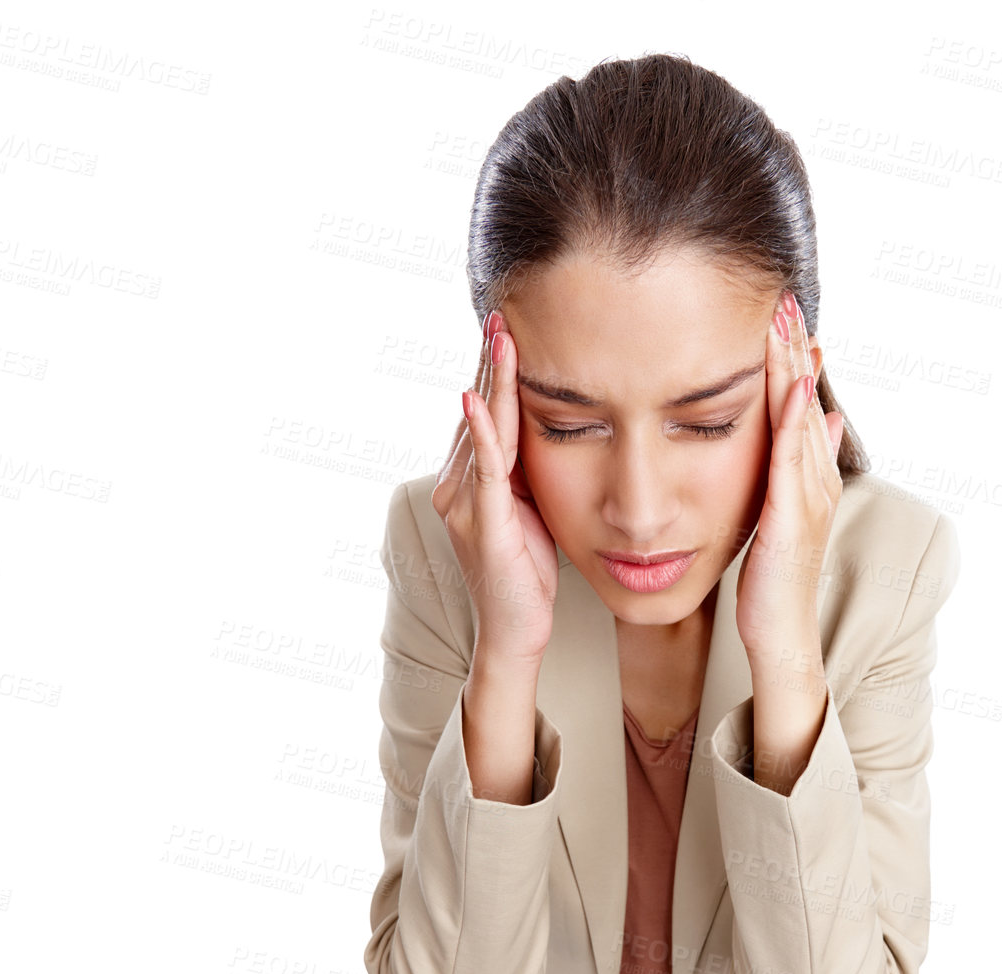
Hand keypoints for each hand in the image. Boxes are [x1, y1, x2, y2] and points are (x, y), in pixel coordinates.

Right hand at [431, 310, 557, 665]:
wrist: (517, 633)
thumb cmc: (527, 576)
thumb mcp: (531, 511)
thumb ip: (525, 473)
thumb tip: (545, 432)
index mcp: (471, 481)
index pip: (484, 414)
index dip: (494, 371)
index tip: (508, 327)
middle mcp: (456, 487)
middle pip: (476, 412)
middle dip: (489, 362)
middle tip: (502, 313)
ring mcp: (464, 506)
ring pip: (480, 431)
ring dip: (490, 382)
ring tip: (500, 337)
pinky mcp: (482, 526)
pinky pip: (484, 471)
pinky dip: (482, 433)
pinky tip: (478, 399)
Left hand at [735, 288, 844, 666]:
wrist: (781, 634)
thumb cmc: (772, 584)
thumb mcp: (780, 517)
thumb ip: (795, 472)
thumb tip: (820, 424)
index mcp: (810, 477)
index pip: (799, 405)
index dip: (791, 358)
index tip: (779, 312)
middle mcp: (816, 479)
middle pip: (805, 400)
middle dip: (794, 347)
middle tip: (784, 296)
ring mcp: (809, 496)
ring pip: (802, 419)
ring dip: (794, 367)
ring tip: (786, 322)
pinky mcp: (793, 515)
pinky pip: (794, 458)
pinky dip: (795, 419)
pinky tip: (793, 385)